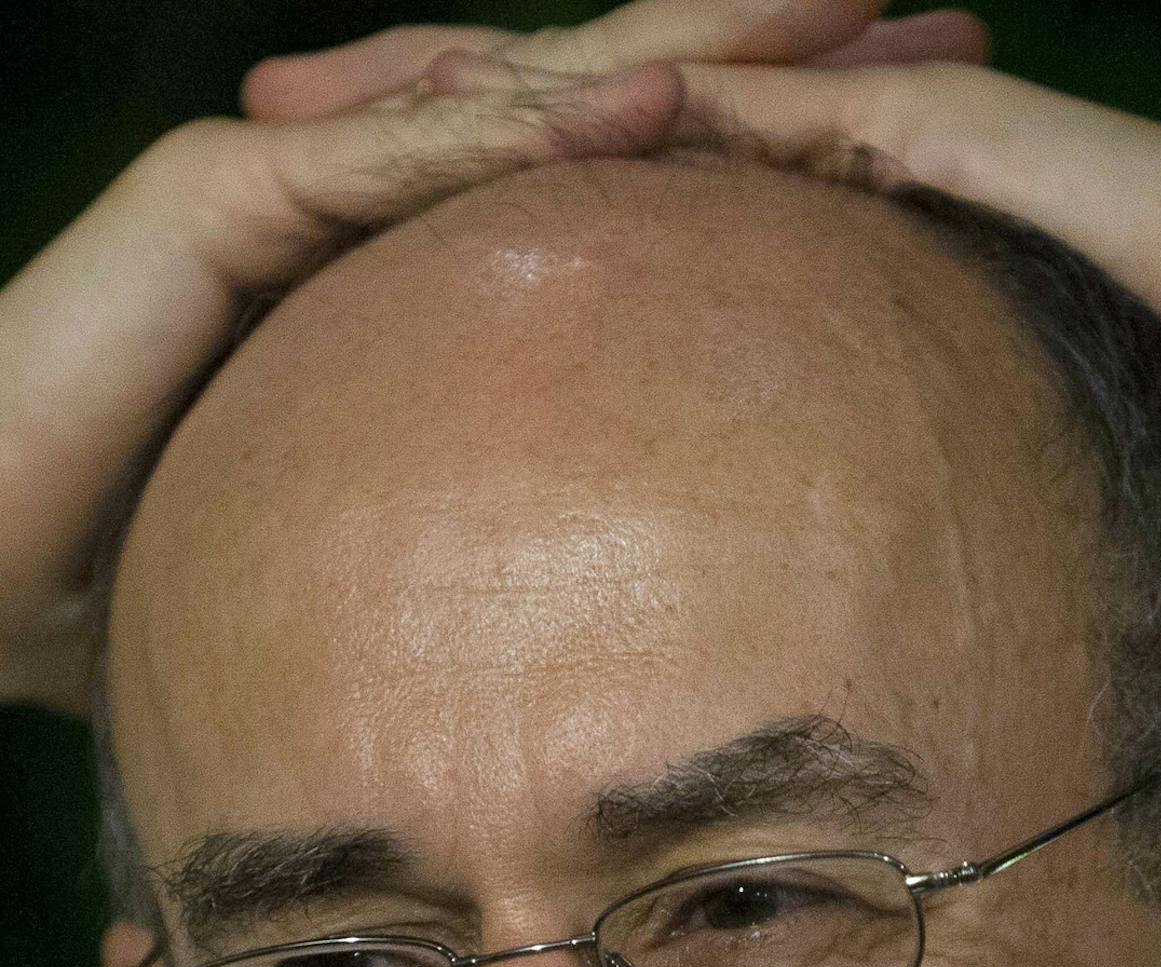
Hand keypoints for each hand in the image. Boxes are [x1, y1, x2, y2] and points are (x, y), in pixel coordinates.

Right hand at [0, 0, 984, 716]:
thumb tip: (594, 644)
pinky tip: (651, 107)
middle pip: (606, 102)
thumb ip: (483, 552)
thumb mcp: (374, 556)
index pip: (622, 185)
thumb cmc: (154, 572)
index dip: (767, 151)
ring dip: (685, 45)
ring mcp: (298, 177)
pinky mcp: (221, 195)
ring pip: (522, 90)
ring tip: (838, 10)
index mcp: (422, 274)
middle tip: (943, 25)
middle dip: (774, 51)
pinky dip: (522, 132)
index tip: (917, 150)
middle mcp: (373, 196)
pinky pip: (401, 157)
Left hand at [265, 27, 1160, 599]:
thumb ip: (876, 583)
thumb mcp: (966, 528)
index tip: (323, 290)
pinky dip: (613, 102)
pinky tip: (482, 108)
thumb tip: (822, 716)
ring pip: (623, 91)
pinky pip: (743, 103)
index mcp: (802, 287)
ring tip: (318, 105)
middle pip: (572, 145)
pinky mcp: (925, 121)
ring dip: (465, 92)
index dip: (461, 249)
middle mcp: (815, 191)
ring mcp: (867, 132)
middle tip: (258, 153)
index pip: (602, 243)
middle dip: (408, 138)